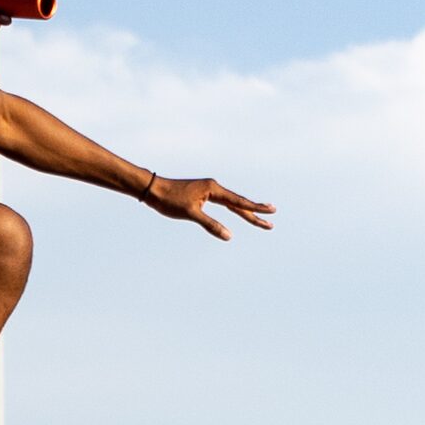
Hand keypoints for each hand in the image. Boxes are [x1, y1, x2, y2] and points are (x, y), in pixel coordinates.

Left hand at [138, 173, 274, 240]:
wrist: (153, 190)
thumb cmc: (169, 200)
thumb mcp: (191, 214)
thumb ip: (211, 225)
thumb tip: (229, 236)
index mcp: (213, 189)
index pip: (238, 202)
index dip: (255, 208)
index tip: (271, 211)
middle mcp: (214, 188)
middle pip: (238, 204)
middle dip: (254, 214)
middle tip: (271, 222)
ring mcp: (209, 190)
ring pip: (232, 204)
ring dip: (245, 212)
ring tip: (260, 218)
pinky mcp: (203, 194)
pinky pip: (223, 203)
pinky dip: (232, 209)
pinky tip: (238, 212)